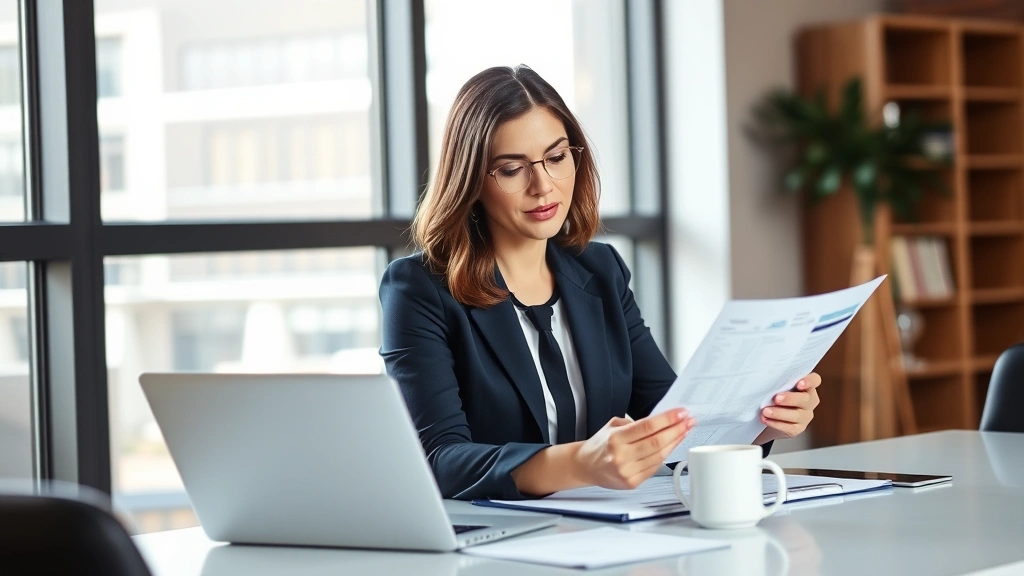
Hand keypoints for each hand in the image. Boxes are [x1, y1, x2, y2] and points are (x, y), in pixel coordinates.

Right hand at [574, 409, 695, 489]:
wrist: (585, 466)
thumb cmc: (600, 445)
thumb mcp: (612, 426)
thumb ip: (635, 424)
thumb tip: (662, 422)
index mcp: (615, 438)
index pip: (648, 426)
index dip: (668, 419)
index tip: (681, 413)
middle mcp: (621, 456)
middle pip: (657, 442)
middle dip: (677, 430)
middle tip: (688, 421)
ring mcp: (627, 471)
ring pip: (659, 456)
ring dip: (675, 442)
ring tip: (684, 432)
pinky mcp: (632, 482)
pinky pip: (655, 467)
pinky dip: (665, 455)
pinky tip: (672, 446)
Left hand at [755, 372, 821, 443]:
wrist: (769, 413)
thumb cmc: (773, 393)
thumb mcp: (776, 385)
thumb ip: (777, 380)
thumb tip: (763, 376)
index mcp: (807, 386)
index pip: (814, 380)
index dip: (809, 381)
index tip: (799, 384)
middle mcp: (809, 400)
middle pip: (806, 399)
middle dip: (790, 399)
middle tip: (776, 398)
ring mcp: (805, 415)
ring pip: (797, 415)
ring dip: (780, 413)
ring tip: (765, 411)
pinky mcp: (798, 428)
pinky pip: (790, 427)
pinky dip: (776, 424)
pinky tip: (766, 420)